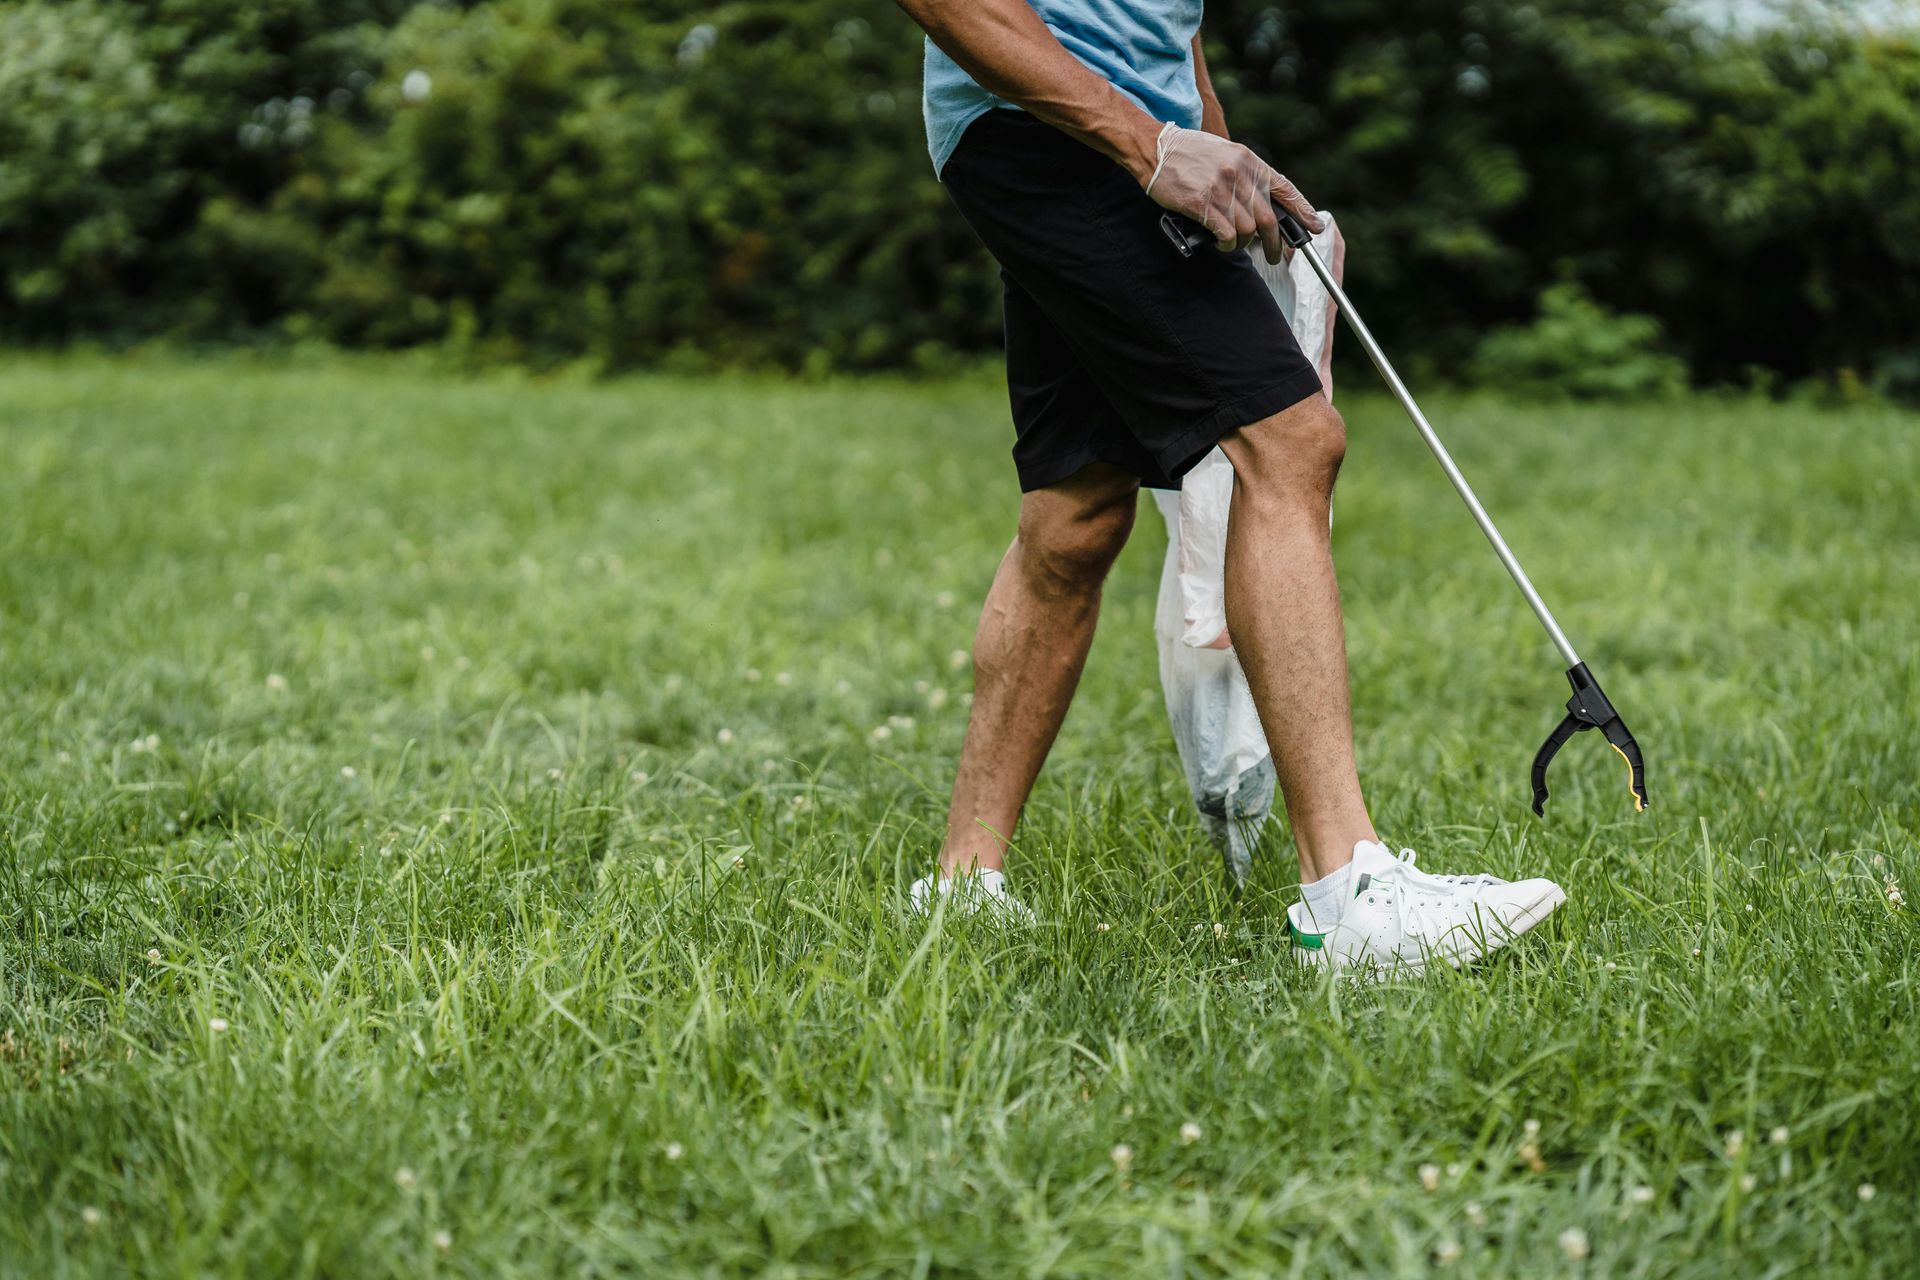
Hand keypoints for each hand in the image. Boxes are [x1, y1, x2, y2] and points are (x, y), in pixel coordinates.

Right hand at [1143, 124, 1322, 263]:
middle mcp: (1240, 175)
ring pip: (1248, 230)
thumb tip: (1261, 206)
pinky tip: (1221, 242)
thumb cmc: (1189, 154)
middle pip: (1269, 219)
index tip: (1315, 226)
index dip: (1303, 211)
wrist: (1157, 148)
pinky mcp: (1204, 205)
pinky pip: (1228, 235)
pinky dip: (1228, 245)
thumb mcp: (1226, 154)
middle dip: (1275, 244)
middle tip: (1275, 256)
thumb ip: (1245, 176)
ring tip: (1234, 244)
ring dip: (1243, 244)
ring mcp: (1222, 190)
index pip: (1284, 189)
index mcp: (1250, 161)